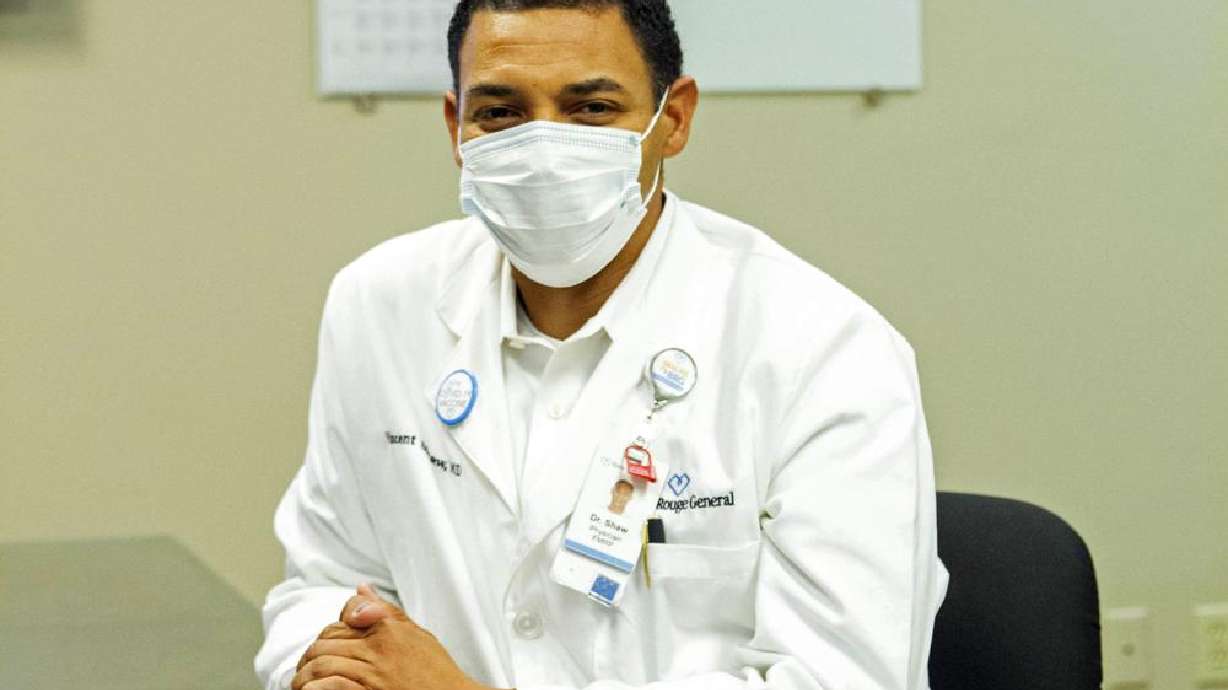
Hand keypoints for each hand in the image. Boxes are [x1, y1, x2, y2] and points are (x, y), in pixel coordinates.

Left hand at [293, 584, 493, 689]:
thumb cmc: (437, 674)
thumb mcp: (417, 635)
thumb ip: (387, 611)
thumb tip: (362, 589)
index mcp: (388, 628)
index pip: (345, 616)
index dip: (330, 630)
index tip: (326, 644)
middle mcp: (377, 647)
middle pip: (327, 641)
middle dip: (311, 655)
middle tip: (306, 669)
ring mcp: (371, 673)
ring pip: (320, 663)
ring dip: (305, 675)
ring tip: (303, 685)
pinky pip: (329, 685)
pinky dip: (315, 688)